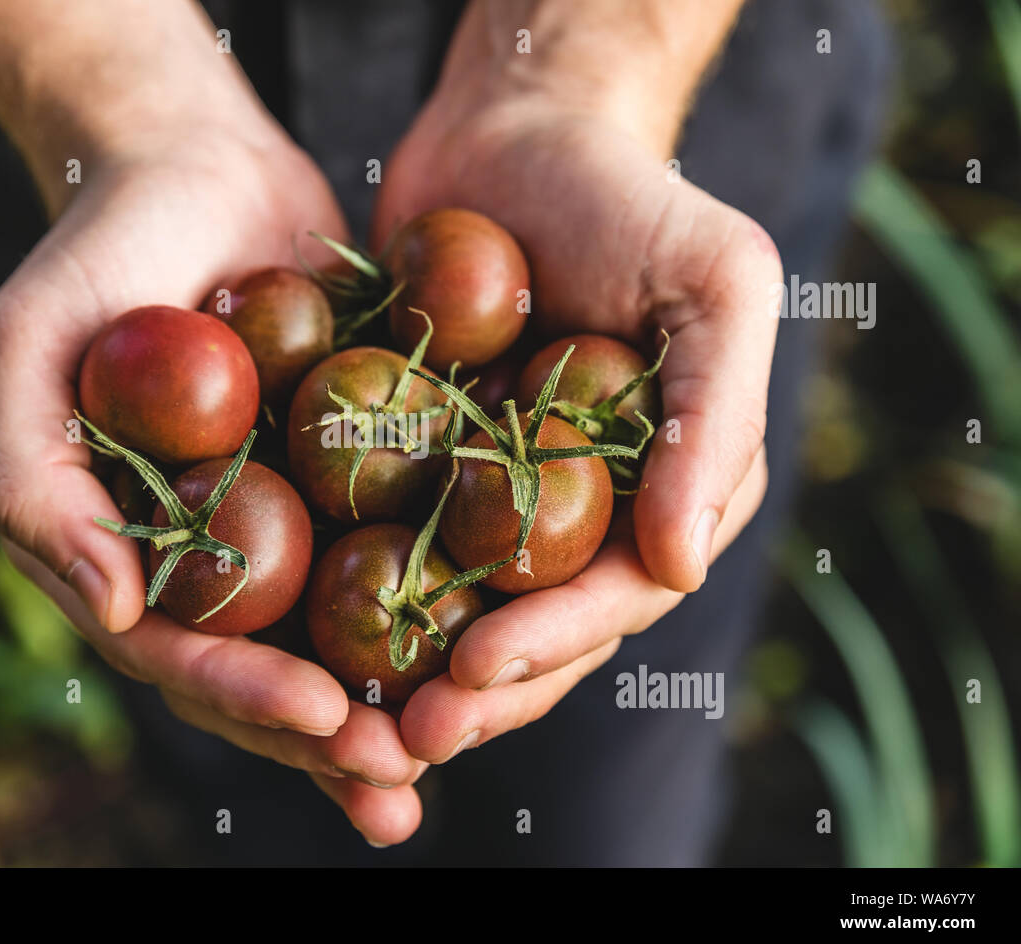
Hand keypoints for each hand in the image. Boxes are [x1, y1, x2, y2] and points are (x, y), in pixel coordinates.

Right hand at [0, 0, 432, 845]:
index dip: (242, 693)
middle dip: (326, 733)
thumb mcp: (29, 345)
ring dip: (385, 707)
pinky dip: (436, 609)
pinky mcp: (350, 480)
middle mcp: (202, 557)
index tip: (321, 714)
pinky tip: (491, 653)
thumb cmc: (100, 250)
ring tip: (440, 758)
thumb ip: (38, 482)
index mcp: (122, 551)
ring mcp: (278, 524)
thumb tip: (111, 613)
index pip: (175, 651)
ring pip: (333, 637)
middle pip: (261, 669)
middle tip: (398, 774)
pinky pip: (393, 555)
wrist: (197, 165)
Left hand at [372, 5, 778, 762]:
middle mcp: (584, 512)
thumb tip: (682, 566)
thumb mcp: (715, 284)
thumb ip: (717, 420)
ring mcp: (498, 495)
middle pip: (533, 627)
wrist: (515, 130)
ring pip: (456, 607)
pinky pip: (387, 540)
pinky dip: (353, 591)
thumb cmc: (630, 195)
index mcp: (665, 493)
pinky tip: (303, 633)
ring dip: (408, 670)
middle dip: (474, 689)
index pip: (615, 597)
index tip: (474, 670)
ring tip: (350, 721)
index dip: (551, 644)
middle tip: (403, 736)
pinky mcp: (421, 465)